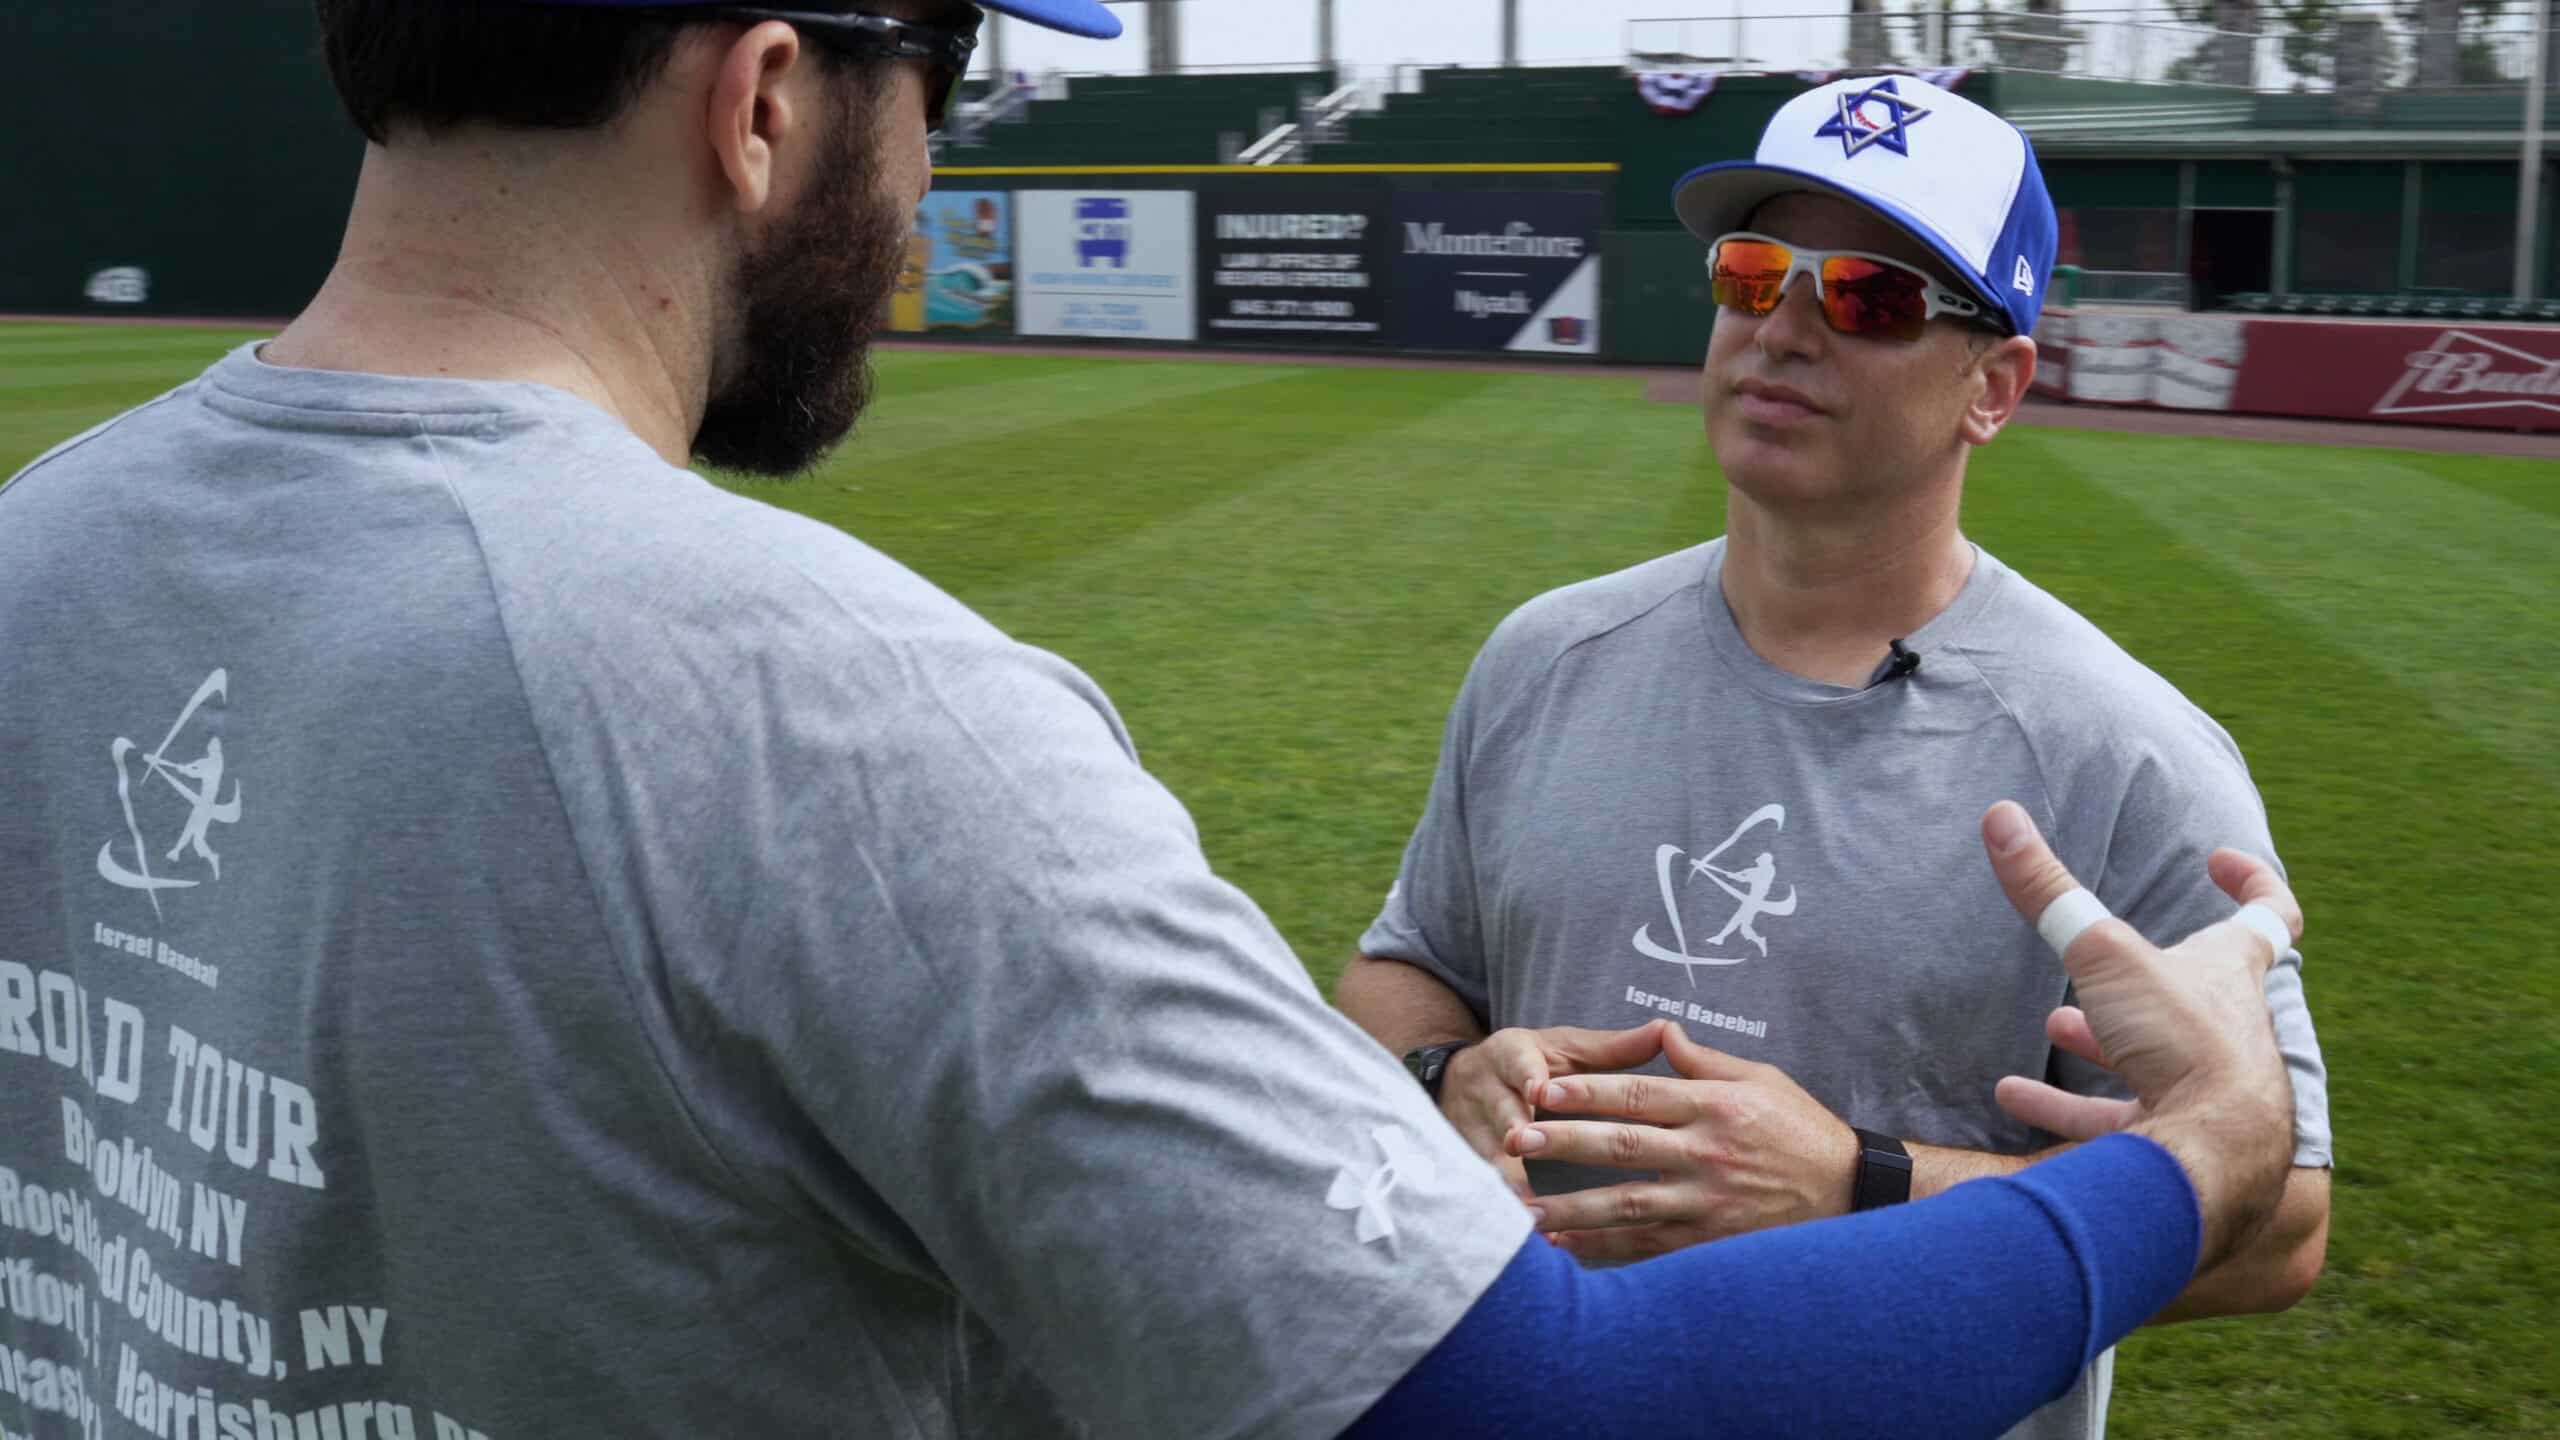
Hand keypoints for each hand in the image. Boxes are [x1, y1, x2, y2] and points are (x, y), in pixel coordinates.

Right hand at [1437, 1023, 1670, 1200]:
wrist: (1463, 1080)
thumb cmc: (1535, 1065)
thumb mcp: (1568, 1050)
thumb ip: (1615, 1048)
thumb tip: (1667, 1029)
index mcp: (1513, 1053)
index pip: (1519, 1062)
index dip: (1527, 1076)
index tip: (1538, 1092)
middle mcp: (1487, 1087)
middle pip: (1498, 1107)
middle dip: (1508, 1127)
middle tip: (1518, 1147)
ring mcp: (1470, 1125)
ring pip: (1484, 1151)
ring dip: (1503, 1177)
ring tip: (1523, 1204)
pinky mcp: (1465, 1157)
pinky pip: (1482, 1184)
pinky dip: (1505, 1206)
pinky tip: (1526, 1230)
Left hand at [1507, 1026, 1858, 1260]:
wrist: (1851, 1190)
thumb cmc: (1801, 1129)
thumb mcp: (1762, 1080)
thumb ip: (1705, 1060)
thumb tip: (1662, 1031)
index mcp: (1716, 1106)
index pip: (1638, 1095)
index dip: (1586, 1091)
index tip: (1541, 1089)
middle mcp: (1707, 1153)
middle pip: (1623, 1146)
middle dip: (1565, 1143)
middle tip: (1516, 1141)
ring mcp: (1708, 1202)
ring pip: (1628, 1203)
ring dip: (1572, 1206)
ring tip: (1522, 1207)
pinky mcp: (1711, 1241)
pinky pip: (1648, 1246)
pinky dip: (1604, 1248)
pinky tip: (1565, 1247)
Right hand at [1980, 801, 2297, 1272]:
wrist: (2216, 1155)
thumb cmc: (2183, 1043)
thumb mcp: (2104, 953)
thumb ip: (2047, 890)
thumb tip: (2000, 815)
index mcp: (2230, 973)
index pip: (2269, 914)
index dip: (2252, 881)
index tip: (2218, 858)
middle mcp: (2227, 1027)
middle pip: (2200, 988)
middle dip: (2147, 972)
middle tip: (2108, 957)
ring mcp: (2203, 1086)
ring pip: (2156, 1055)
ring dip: (2105, 1038)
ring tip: (2057, 1023)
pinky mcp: (2172, 1134)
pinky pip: (2116, 1116)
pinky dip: (2064, 1104)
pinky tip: (2013, 1095)